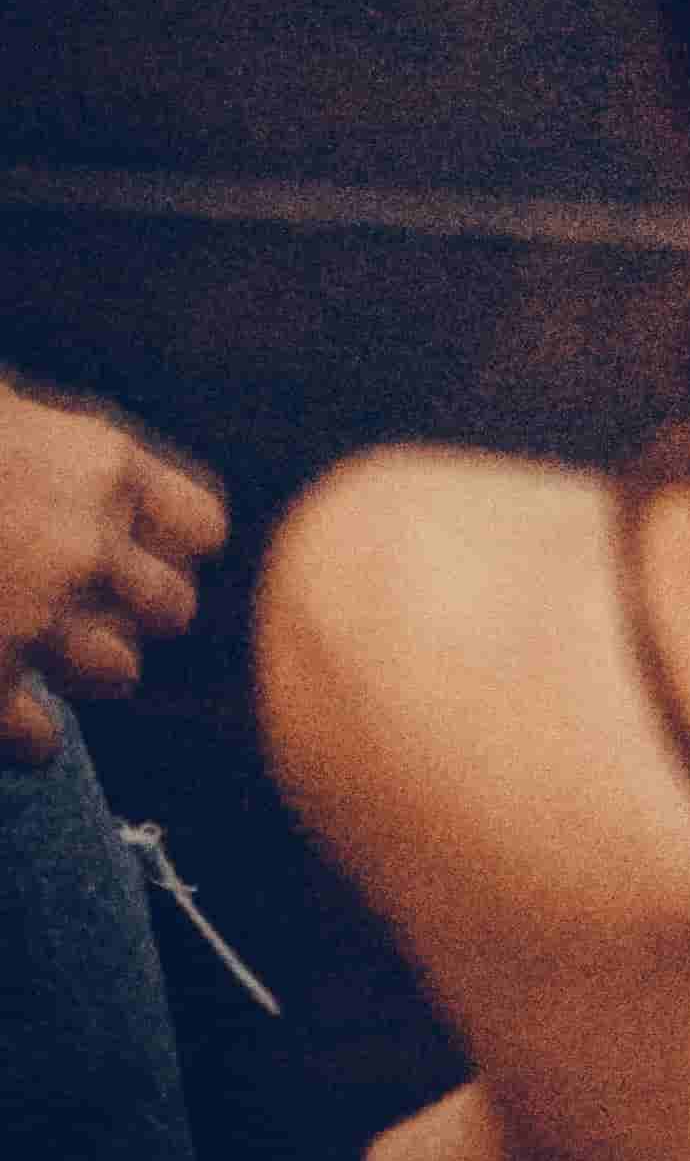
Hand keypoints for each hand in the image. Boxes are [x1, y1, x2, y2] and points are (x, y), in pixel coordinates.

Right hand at [0, 385, 226, 764]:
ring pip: (119, 674)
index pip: (199, 526)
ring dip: (84, 671)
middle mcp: (88, 544)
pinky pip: (44, 742)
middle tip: (83, 612)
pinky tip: (2, 711)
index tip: (135, 553)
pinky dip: (27, 736)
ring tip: (38, 654)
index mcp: (102, 466)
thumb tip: (100, 494)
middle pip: (173, 608)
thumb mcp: (11, 418)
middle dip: (132, 614)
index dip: (170, 547)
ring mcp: (36, 619)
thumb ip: (64, 461)